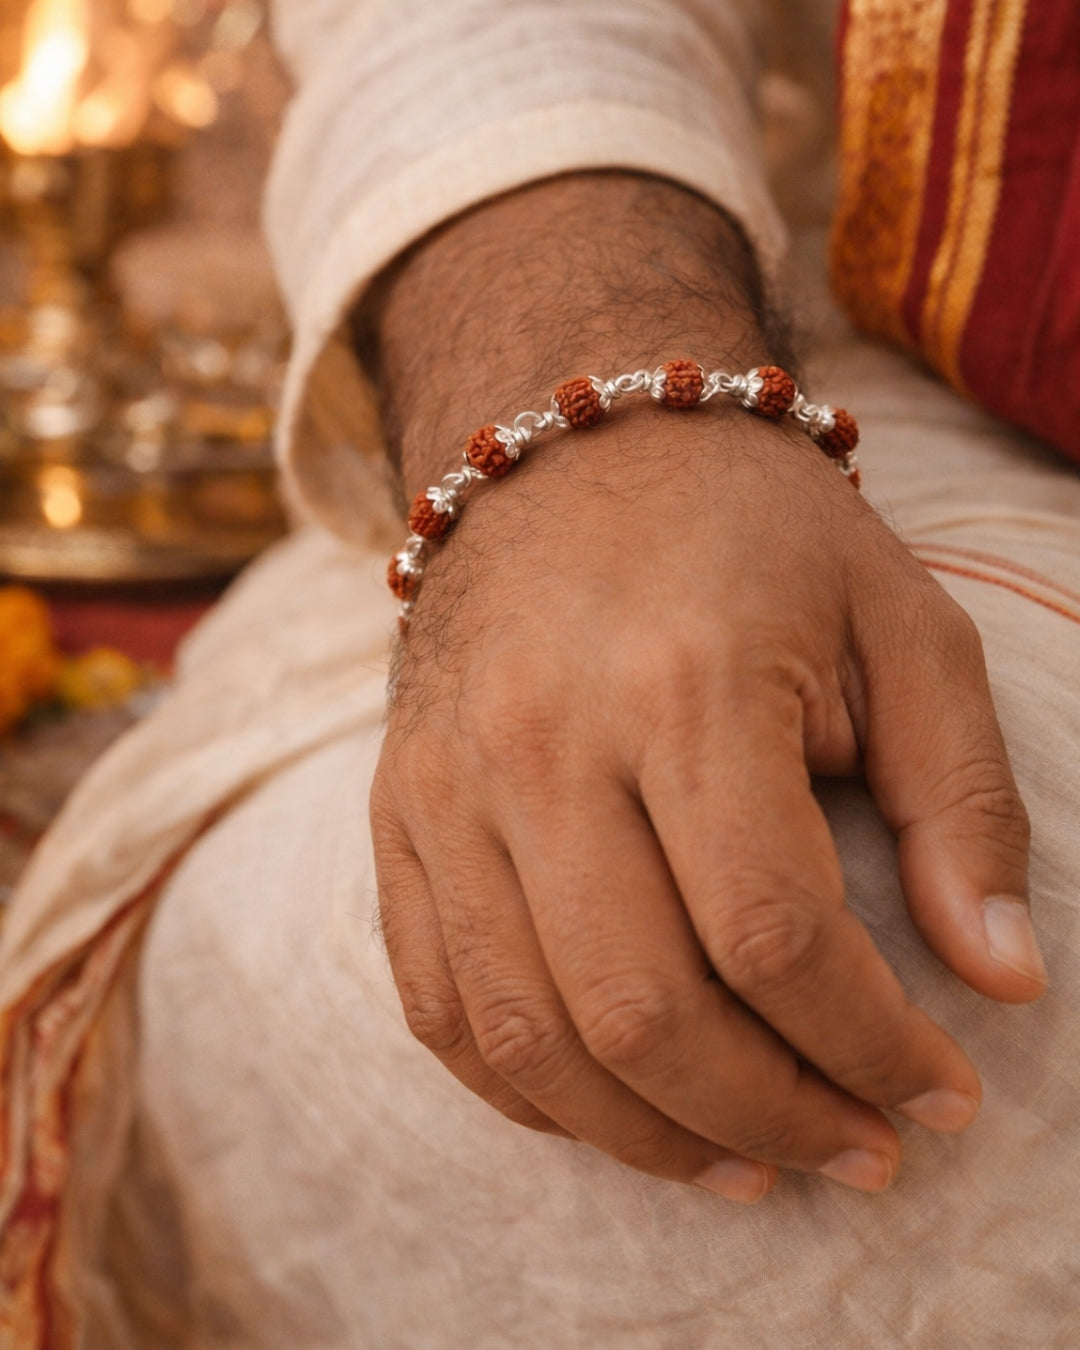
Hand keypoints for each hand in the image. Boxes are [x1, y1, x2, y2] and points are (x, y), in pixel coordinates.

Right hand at [361, 174, 1041, 1201]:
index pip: (772, 932)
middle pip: (640, 1010)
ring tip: (751, 1165)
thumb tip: (1001, 978)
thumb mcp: (901, 625)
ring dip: (652, 1139)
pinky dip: (530, 1092)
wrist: (569, 451)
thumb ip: (961, 801)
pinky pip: (441, 1001)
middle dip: (771, 1119)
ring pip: (530, 1032)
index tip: (941, 1093)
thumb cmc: (754, 536)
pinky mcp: (395, 811)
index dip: (871, 1047)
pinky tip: (620, 1112)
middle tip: (860, 1151)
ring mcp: (446, 785)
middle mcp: (540, 744)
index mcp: (684, 686)